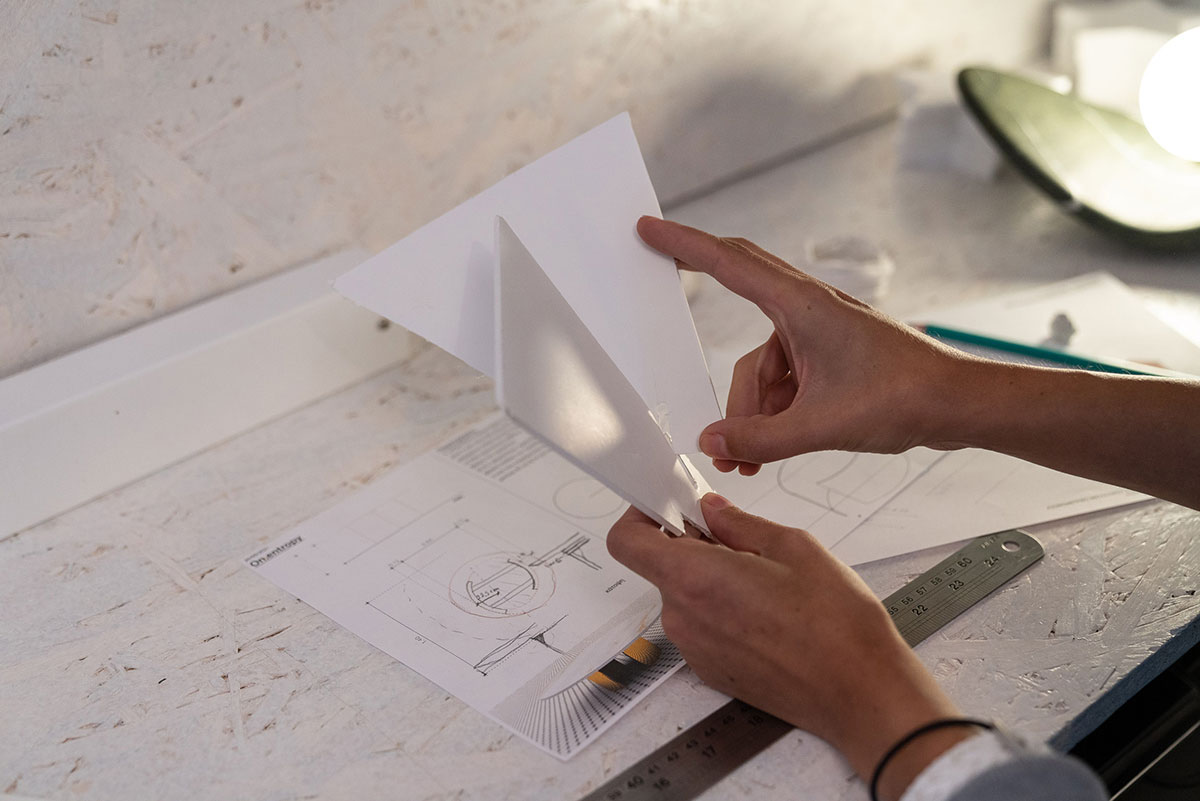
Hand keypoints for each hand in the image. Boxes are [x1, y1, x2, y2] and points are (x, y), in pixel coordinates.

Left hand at [608, 494, 973, 798]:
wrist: (860, 694)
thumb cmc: (837, 625)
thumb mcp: (793, 548)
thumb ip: (739, 525)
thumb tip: (712, 510)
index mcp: (696, 579)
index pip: (627, 542)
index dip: (640, 517)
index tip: (668, 506)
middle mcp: (684, 618)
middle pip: (660, 567)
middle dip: (690, 546)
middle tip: (738, 539)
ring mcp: (694, 650)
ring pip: (684, 596)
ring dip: (709, 580)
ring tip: (765, 581)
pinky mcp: (710, 671)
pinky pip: (700, 626)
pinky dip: (720, 611)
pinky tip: (766, 614)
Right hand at [638, 216, 966, 473]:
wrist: (957, 404)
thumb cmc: (906, 394)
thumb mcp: (822, 424)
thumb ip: (759, 437)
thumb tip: (713, 442)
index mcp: (801, 306)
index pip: (729, 263)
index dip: (683, 245)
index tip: (650, 229)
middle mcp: (806, 311)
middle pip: (738, 302)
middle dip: (706, 334)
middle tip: (663, 303)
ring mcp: (817, 335)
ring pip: (758, 367)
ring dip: (750, 412)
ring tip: (747, 456)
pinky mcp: (827, 358)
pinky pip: (780, 382)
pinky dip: (771, 414)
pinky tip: (769, 449)